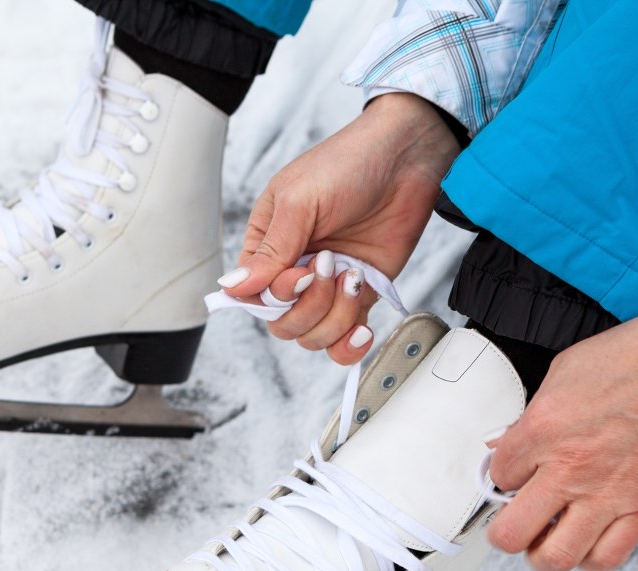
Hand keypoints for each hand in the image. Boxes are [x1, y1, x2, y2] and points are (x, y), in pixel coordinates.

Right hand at [219, 93, 459, 363]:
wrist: (405, 159)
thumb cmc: (347, 164)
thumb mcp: (299, 201)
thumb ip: (270, 250)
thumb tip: (232, 287)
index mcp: (268, 245)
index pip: (252, 297)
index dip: (274, 298)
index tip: (300, 274)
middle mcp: (294, 270)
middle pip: (283, 324)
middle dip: (310, 305)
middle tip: (333, 266)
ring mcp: (328, 287)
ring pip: (314, 336)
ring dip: (337, 316)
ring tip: (354, 275)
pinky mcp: (360, 296)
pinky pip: (344, 339)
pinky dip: (350, 344)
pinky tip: (362, 329)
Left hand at [486, 292, 637, 570]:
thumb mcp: (563, 372)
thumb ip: (532, 416)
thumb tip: (508, 442)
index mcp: (542, 429)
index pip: (498, 476)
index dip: (503, 477)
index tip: (514, 476)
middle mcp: (570, 468)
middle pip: (511, 533)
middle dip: (506, 532)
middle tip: (515, 522)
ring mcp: (608, 494)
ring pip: (555, 557)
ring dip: (543, 553)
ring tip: (548, 538)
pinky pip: (606, 558)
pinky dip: (590, 558)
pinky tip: (588, 540)